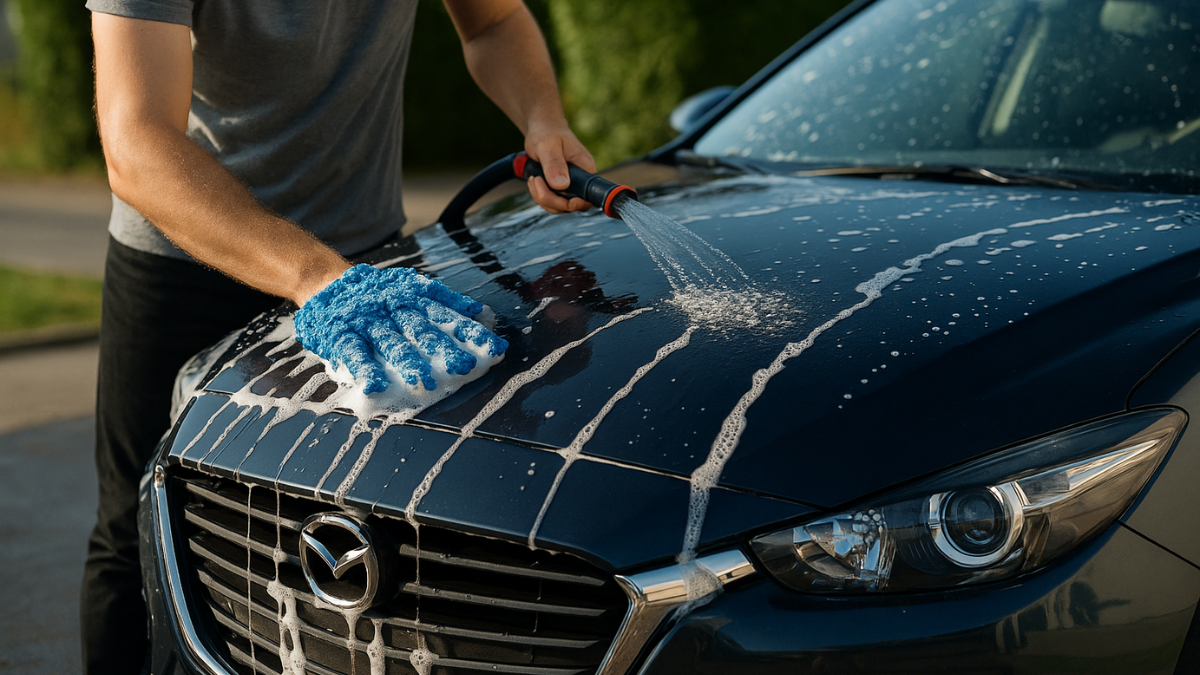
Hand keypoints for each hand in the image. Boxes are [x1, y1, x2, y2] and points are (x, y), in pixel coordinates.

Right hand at [294, 264, 508, 393]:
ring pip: (390, 341)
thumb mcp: (412, 288)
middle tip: (464, 367)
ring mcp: (367, 320)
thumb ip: (444, 300)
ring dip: (407, 362)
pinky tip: (375, 387)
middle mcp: (393, 307)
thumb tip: (481, 312)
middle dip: (443, 348)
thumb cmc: (379, 292)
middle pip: (421, 329)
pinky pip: (353, 351)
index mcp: (413, 297)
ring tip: (423, 383)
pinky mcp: (341, 332)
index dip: (471, 331)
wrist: (327, 281)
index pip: (447, 315)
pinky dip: (364, 369)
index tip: (496, 348)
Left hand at [524, 119, 596, 214]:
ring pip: (558, 206)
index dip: (574, 204)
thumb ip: (555, 165)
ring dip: (541, 197)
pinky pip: (550, 201)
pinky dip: (539, 195)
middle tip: (536, 180)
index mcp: (585, 170)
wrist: (541, 128)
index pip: (587, 198)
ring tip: (534, 179)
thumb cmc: (547, 132)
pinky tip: (534, 180)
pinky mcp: (559, 188)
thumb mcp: (549, 146)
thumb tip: (562, 185)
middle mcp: (580, 181)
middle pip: (570, 206)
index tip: (560, 197)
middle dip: (549, 199)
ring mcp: (569, 186)